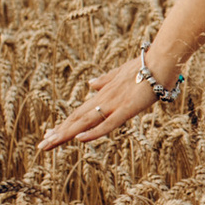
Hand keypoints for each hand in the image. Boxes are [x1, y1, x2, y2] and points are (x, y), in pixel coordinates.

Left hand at [40, 57, 158, 151]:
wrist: (162, 60)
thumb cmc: (146, 66)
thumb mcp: (121, 73)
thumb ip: (105, 79)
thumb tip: (90, 83)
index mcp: (103, 94)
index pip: (79, 112)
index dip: (65, 123)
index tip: (50, 133)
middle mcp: (104, 99)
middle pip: (77, 119)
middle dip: (59, 132)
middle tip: (42, 145)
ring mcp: (114, 104)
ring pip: (85, 122)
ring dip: (66, 133)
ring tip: (49, 143)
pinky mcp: (127, 109)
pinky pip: (108, 123)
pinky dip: (93, 132)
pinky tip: (79, 139)